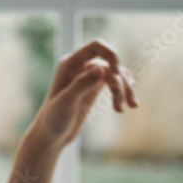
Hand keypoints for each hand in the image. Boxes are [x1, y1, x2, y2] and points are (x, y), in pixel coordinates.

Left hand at [26, 38, 139, 152]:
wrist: (50, 136)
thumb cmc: (53, 119)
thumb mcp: (67, 102)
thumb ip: (82, 84)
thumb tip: (101, 69)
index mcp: (70, 64)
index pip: (96, 46)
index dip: (111, 55)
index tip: (118, 73)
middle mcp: (80, 66)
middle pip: (110, 64)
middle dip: (120, 82)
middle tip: (123, 106)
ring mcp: (88, 76)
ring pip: (115, 75)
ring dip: (125, 89)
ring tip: (131, 107)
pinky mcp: (93, 88)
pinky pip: (114, 82)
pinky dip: (124, 91)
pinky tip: (130, 103)